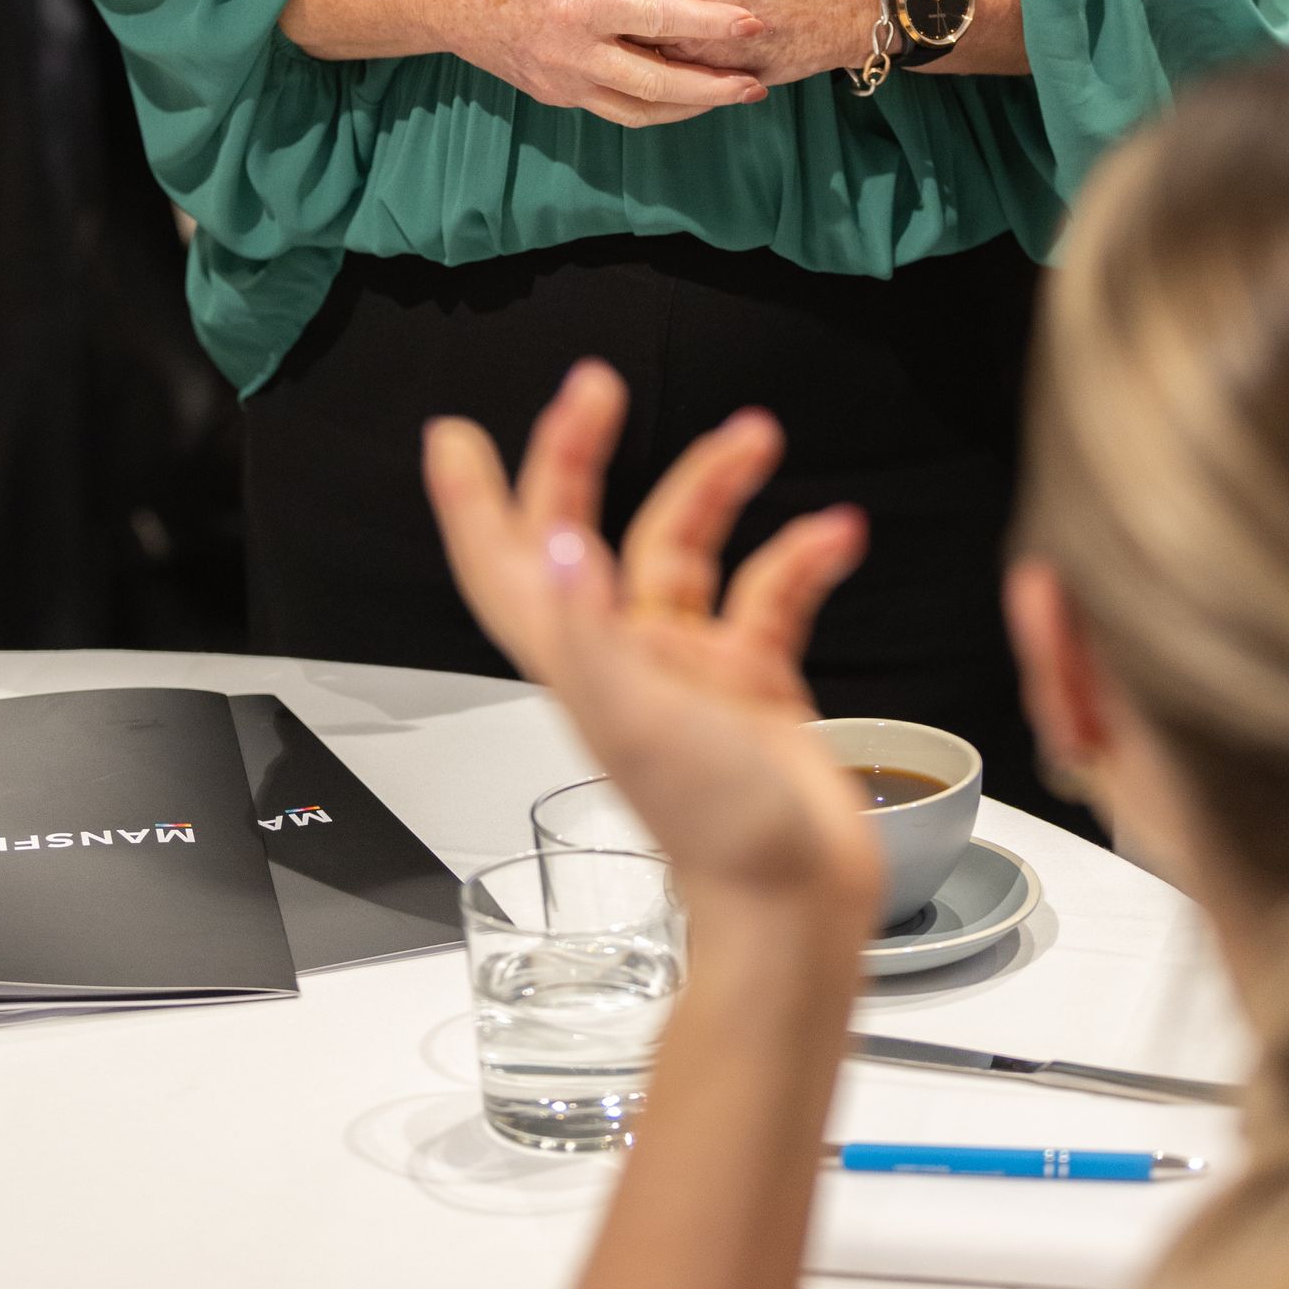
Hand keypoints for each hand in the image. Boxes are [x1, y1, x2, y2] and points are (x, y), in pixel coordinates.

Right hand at [416, 0, 770, 127]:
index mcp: (576, 6)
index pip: (657, 17)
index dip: (709, 22)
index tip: (751, 22)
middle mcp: (571, 55)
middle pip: (657, 85)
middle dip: (713, 89)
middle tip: (755, 85)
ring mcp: (563, 83)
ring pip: (640, 111)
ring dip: (690, 108)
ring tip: (731, 95)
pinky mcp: (557, 96)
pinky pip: (616, 110)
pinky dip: (656, 107)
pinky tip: (685, 95)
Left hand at [423, 362, 881, 918]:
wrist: (795, 902)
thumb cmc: (715, 833)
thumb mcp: (638, 722)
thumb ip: (593, 630)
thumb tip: (560, 543)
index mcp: (579, 662)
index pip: (502, 566)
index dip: (470, 503)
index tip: (453, 438)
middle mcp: (625, 656)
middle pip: (586, 532)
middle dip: (584, 456)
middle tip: (599, 386)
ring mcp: (690, 670)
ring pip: (687, 549)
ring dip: (715, 487)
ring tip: (755, 437)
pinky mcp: (755, 685)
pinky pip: (772, 596)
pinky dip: (802, 556)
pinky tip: (835, 534)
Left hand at [601, 0, 874, 86]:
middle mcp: (697, 26)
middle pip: (623, 35)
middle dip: (602, 26)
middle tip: (584, 16)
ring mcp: (717, 62)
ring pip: (652, 67)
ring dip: (633, 54)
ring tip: (617, 38)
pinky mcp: (737, 84)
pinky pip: (688, 87)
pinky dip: (671, 74)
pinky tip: (661, 60)